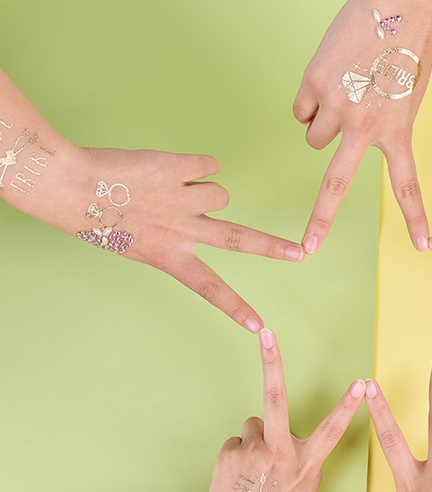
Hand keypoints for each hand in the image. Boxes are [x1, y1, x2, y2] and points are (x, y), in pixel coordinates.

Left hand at [21, 145, 306, 331]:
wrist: (71, 186)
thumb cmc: (100, 218)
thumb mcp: (138, 244)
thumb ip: (175, 238)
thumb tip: (211, 210)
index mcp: (169, 257)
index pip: (210, 289)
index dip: (236, 308)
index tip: (258, 327)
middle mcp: (181, 231)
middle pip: (239, 240)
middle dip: (273, 248)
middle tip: (300, 252)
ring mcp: (182, 200)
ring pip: (220, 192)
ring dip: (203, 189)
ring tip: (172, 188)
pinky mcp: (179, 169)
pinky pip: (208, 164)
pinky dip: (195, 166)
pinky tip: (172, 170)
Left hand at [198, 328, 365, 491]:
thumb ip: (305, 464)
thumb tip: (295, 442)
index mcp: (305, 465)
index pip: (333, 430)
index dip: (349, 405)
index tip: (362, 382)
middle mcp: (280, 453)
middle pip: (276, 398)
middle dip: (273, 361)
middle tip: (267, 333)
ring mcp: (253, 451)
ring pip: (255, 426)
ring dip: (254, 441)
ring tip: (252, 472)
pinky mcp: (230, 452)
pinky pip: (238, 442)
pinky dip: (238, 455)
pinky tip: (238, 478)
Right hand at [293, 0, 431, 252]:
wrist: (404, 1)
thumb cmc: (409, 45)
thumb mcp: (406, 96)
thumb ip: (380, 123)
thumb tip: (336, 132)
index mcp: (397, 132)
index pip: (407, 185)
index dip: (415, 217)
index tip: (422, 246)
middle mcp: (364, 126)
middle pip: (335, 183)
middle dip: (320, 221)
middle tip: (309, 247)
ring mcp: (336, 106)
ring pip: (312, 137)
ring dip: (321, 124)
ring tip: (343, 90)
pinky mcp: (314, 82)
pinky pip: (300, 109)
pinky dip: (310, 99)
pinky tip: (330, 75)